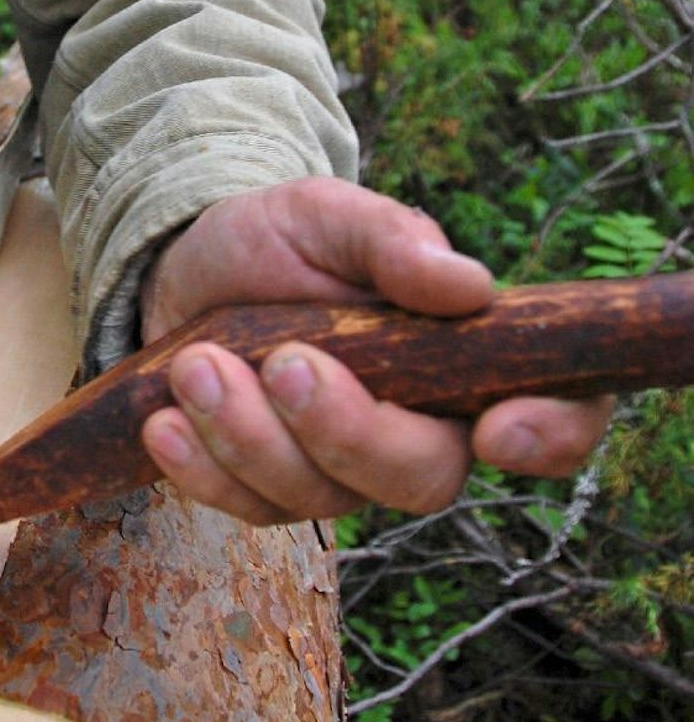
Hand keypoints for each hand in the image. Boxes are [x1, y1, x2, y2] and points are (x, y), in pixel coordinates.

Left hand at [139, 177, 612, 522]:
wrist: (189, 263)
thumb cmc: (281, 239)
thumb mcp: (327, 214)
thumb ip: (391, 240)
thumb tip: (466, 284)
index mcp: (468, 357)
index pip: (557, 415)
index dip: (551, 435)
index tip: (496, 427)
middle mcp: (421, 426)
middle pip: (423, 475)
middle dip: (350, 430)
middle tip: (284, 363)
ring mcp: (344, 466)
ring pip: (324, 495)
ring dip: (251, 436)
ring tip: (195, 366)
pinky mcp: (270, 486)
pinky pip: (249, 507)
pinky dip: (203, 467)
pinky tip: (164, 422)